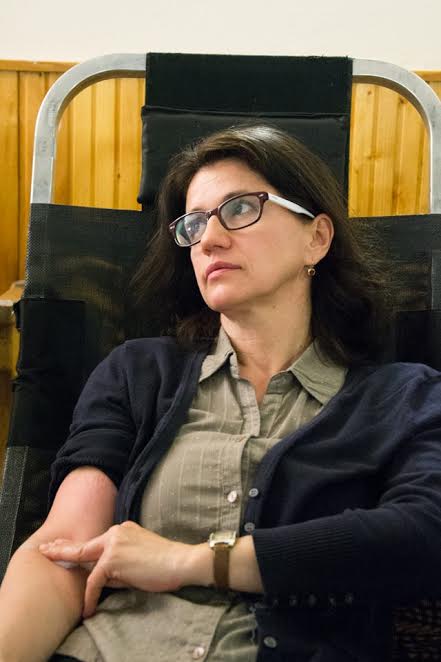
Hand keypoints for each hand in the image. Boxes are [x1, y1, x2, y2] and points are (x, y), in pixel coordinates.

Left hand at [39, 521, 190, 617]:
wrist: (179, 561)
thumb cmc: (163, 563)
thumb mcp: (137, 558)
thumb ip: (117, 564)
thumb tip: (101, 578)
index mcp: (121, 530)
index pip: (95, 541)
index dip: (77, 545)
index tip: (61, 545)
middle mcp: (114, 532)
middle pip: (83, 545)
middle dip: (62, 549)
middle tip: (45, 550)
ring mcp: (113, 544)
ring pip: (89, 566)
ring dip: (84, 586)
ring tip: (75, 599)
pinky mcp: (113, 559)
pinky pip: (95, 580)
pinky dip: (91, 596)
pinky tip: (90, 608)